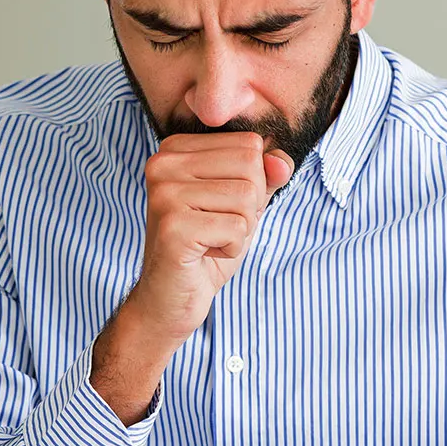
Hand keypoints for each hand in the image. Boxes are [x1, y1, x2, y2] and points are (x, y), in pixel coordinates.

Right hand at [92, 135, 293, 422]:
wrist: (169, 299)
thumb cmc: (205, 249)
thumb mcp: (241, 206)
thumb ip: (264, 178)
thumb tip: (283, 161)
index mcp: (175, 149)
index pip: (250, 146)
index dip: (250, 184)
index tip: (219, 208)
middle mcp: (163, 164)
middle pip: (250, 167)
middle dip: (248, 206)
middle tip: (216, 228)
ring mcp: (165, 194)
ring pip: (247, 197)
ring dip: (240, 230)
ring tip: (209, 241)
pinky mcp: (173, 226)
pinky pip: (238, 228)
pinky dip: (232, 248)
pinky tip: (205, 254)